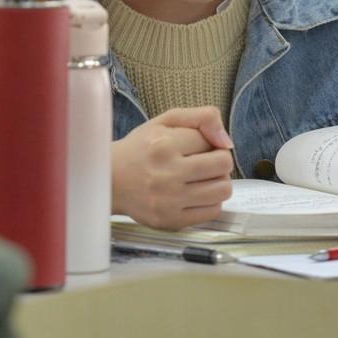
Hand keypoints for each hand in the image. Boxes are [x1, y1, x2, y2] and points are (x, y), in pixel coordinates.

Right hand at [111, 106, 233, 229]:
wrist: (109, 180)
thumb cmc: (139, 149)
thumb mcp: (164, 121)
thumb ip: (201, 117)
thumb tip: (228, 141)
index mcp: (164, 144)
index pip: (211, 141)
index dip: (208, 142)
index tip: (194, 146)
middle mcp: (167, 173)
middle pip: (223, 164)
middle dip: (219, 160)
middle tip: (204, 162)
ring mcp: (169, 200)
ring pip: (223, 190)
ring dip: (218, 182)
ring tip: (201, 179)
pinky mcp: (171, 220)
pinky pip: (213, 211)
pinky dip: (210, 202)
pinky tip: (195, 195)